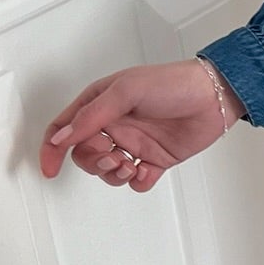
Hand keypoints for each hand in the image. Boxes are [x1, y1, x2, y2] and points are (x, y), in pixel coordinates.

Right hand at [38, 58, 243, 193]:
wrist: (213, 98)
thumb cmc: (172, 83)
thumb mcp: (125, 91)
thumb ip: (91, 116)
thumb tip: (62, 137)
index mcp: (100, 104)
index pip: (65, 129)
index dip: (52, 149)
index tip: (50, 169)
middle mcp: (115, 125)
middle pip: (85, 155)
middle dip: (93, 162)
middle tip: (113, 156)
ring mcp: (135, 143)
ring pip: (108, 171)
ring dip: (113, 174)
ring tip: (129, 164)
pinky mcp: (156, 159)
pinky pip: (137, 181)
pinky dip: (138, 181)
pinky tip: (146, 170)